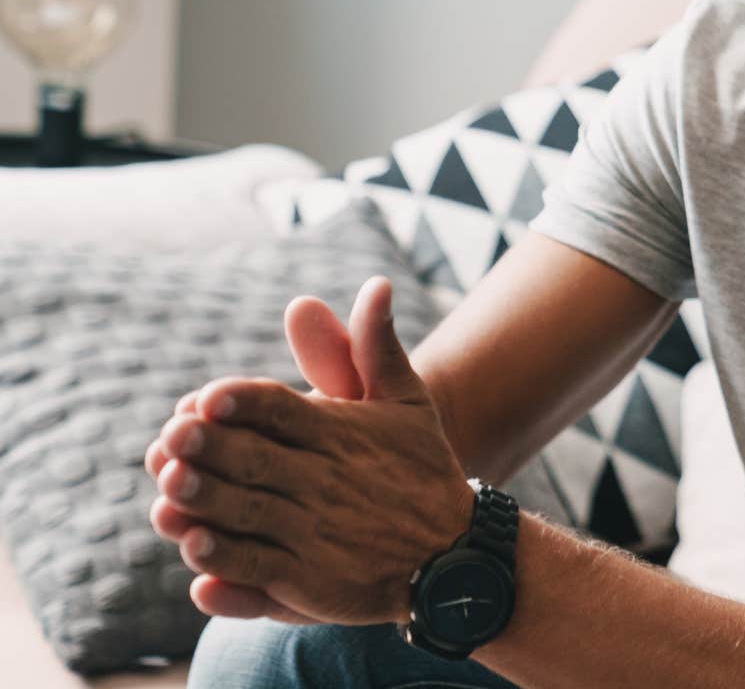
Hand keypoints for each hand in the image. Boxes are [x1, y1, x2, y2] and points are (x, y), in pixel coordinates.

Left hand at [146, 277, 473, 624]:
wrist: (455, 553)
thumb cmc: (421, 467)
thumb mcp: (408, 402)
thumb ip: (377, 346)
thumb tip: (376, 284)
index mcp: (342, 433)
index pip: (283, 410)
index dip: (244, 402)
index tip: (206, 397)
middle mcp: (326, 481)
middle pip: (259, 460)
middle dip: (213, 449)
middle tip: (170, 438)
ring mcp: (316, 533)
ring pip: (251, 513)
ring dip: (208, 501)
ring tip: (169, 487)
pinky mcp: (309, 581)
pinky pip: (259, 568)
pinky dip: (226, 560)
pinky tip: (195, 547)